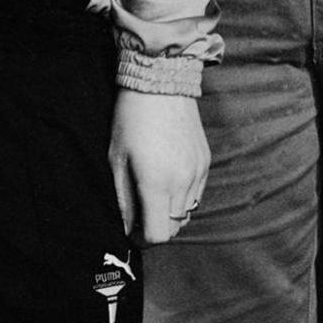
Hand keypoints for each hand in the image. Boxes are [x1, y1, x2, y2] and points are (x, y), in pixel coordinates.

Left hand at [110, 90, 207, 243]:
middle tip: (139, 214)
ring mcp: (198, 172)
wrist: (162, 83)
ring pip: (187, 213)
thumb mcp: (117, 160)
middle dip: (155, 227)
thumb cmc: (131, 119)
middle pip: (174, 228)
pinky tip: (167, 180)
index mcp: (157, 184)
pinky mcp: (206, 162)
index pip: (158, 235)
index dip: (143, 239)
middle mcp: (183, 183)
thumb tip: (127, 227)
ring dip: (169, 213)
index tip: (131, 231)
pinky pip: (196, 194)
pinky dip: (182, 197)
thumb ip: (123, 199)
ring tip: (153, 195)